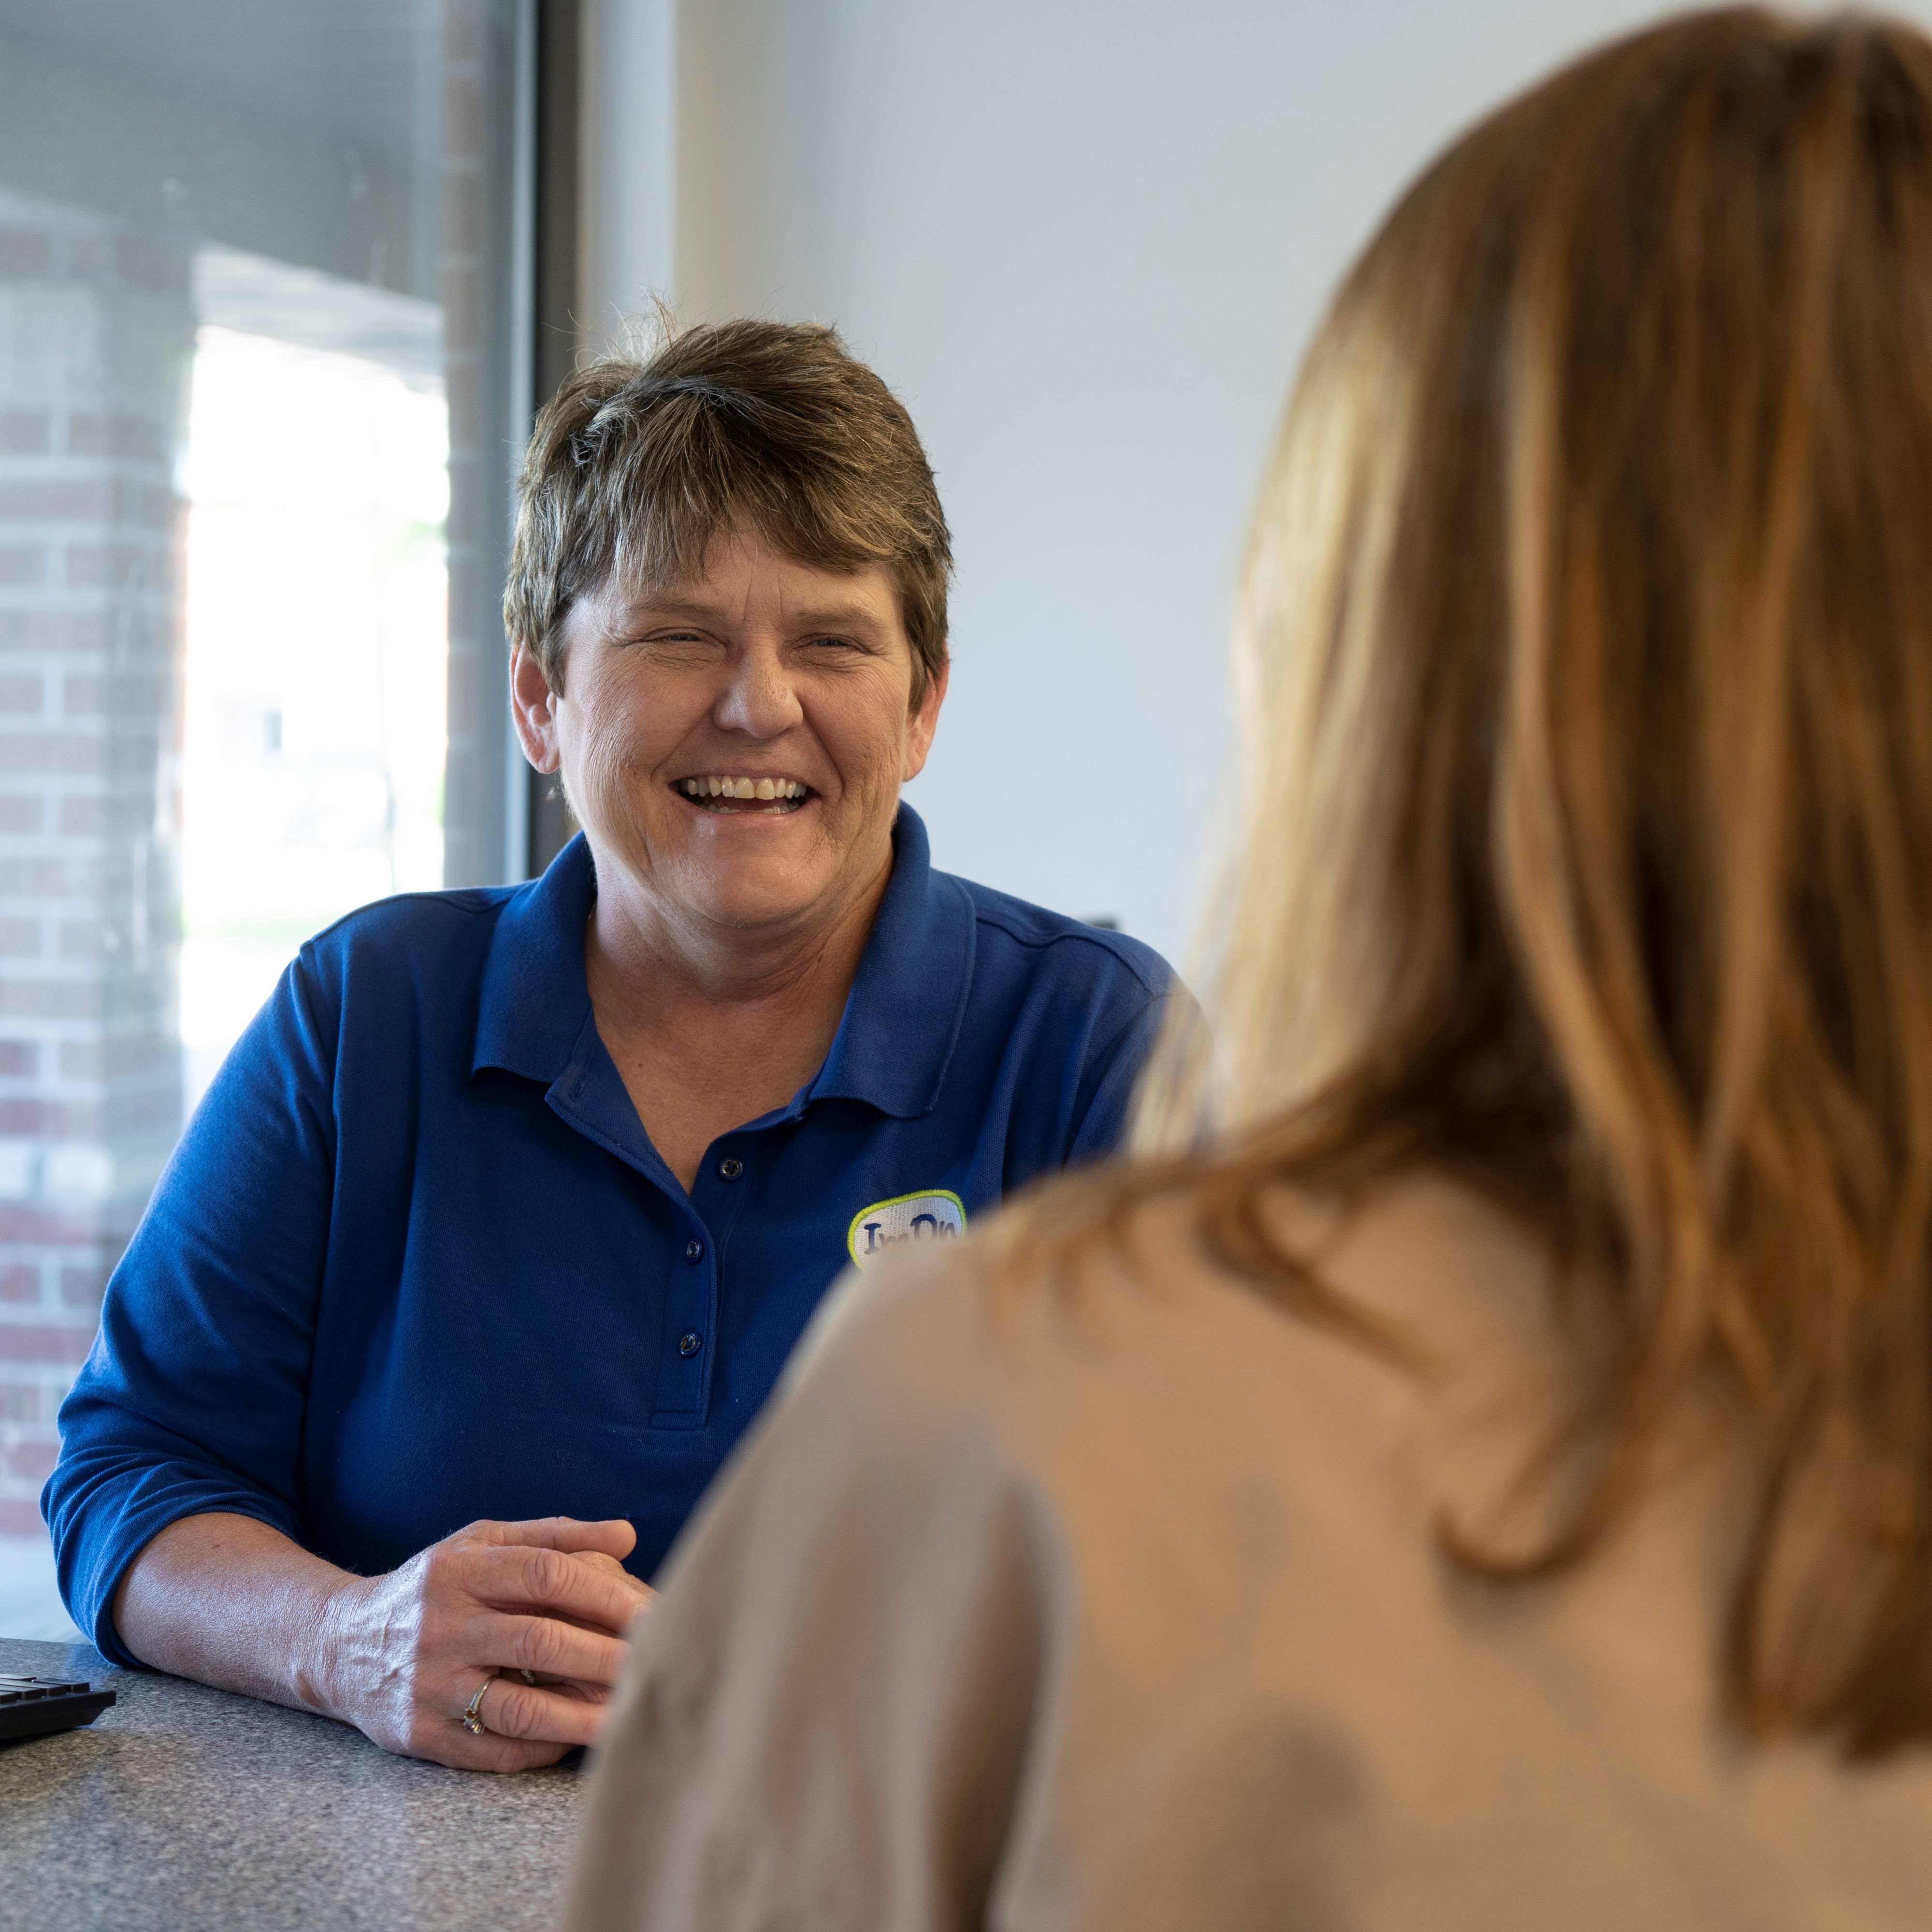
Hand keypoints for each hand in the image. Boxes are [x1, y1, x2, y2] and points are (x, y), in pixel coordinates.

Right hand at [317, 1516, 656, 1771]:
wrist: (339, 1646)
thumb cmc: (434, 1587)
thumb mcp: (481, 1543)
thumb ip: (554, 1536)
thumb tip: (629, 1533)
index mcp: (460, 1570)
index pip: (543, 1574)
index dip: (604, 1593)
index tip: (652, 1611)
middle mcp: (440, 1626)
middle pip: (539, 1642)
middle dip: (607, 1656)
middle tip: (657, 1665)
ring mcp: (429, 1686)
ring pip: (520, 1707)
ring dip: (584, 1715)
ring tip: (631, 1713)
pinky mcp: (419, 1736)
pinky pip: (493, 1751)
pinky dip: (543, 1747)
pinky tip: (577, 1736)